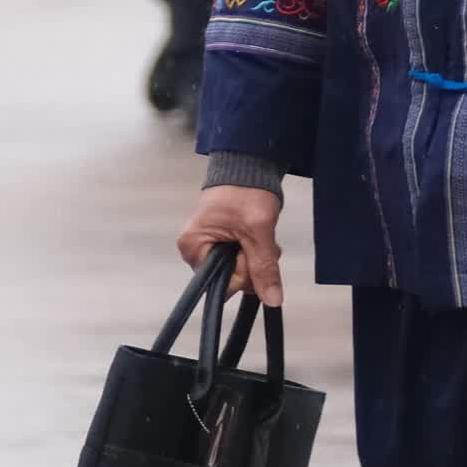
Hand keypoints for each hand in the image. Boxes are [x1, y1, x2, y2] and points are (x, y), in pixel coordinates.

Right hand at [178, 186, 283, 308]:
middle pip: (230, 279)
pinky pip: (240, 259)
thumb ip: (264, 267)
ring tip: (260, 234)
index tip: (251, 249)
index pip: (221, 284)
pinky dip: (254, 251)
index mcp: (194, 247)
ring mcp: (209, 246)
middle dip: (253, 264)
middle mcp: (196, 250)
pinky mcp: (221, 242)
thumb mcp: (258, 230)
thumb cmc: (246, 190)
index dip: (243, 273)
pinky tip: (258, 235)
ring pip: (239, 270)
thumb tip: (272, 300)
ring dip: (256, 257)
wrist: (248, 166)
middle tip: (259, 239)